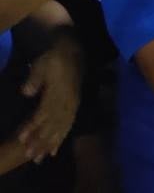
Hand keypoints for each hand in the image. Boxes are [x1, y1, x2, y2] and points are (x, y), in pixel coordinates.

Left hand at [17, 38, 82, 162]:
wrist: (74, 53)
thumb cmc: (55, 59)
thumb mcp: (42, 63)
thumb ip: (35, 78)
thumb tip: (26, 92)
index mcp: (58, 93)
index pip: (44, 112)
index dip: (33, 126)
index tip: (21, 138)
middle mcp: (66, 102)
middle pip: (53, 125)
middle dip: (41, 141)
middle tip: (30, 156)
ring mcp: (71, 106)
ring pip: (60, 128)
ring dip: (50, 144)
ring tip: (40, 158)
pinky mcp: (73, 107)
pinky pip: (68, 126)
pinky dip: (61, 139)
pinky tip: (54, 150)